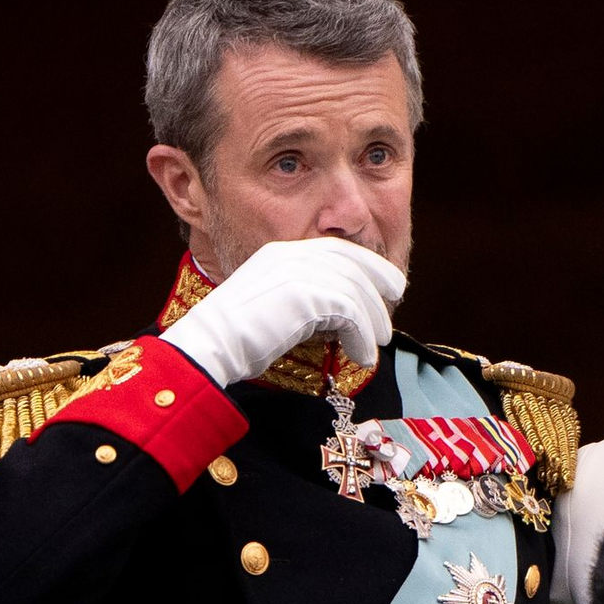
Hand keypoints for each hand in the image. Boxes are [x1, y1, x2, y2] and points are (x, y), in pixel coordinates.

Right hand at [161, 237, 405, 384]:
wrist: (212, 344)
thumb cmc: (239, 337)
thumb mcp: (276, 305)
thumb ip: (306, 300)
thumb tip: (340, 315)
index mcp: (282, 252)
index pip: (338, 249)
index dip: (369, 266)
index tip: (389, 284)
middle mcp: (292, 254)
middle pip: (353, 265)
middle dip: (380, 289)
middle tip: (390, 317)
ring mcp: (299, 272)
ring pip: (356, 291)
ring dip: (373, 321)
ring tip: (378, 344)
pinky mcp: (307, 295)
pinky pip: (351, 313)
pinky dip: (362, 336)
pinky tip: (362, 355)